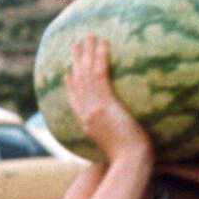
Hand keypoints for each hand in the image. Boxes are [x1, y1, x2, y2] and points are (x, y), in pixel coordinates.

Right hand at [64, 35, 151, 163]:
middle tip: (76, 44)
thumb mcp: (120, 146)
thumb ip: (118, 135)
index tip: (68, 74)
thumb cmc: (130, 160)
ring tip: (88, 36)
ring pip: (86, 75)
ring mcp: (94, 109)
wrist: (130, 163)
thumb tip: (127, 133)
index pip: (76, 102)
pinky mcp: (104, 105)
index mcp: (88, 126)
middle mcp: (87, 115)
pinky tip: (103, 44)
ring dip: (87, 53)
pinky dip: (100, 58)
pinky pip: (100, 75)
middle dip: (77, 62)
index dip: (71, 87)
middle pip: (79, 83)